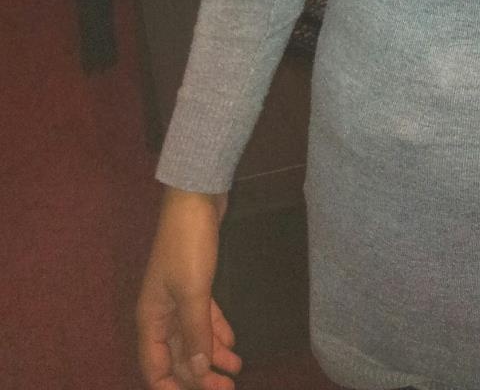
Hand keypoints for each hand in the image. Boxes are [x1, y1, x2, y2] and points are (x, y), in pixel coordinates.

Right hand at [136, 188, 241, 389]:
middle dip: (200, 376)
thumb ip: (195, 334)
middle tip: (228, 389)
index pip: (154, 368)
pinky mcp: (196, 283)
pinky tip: (232, 344)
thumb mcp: (193, 292)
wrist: (197, 198)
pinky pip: (205, 318)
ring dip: (213, 356)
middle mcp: (161, 313)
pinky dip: (217, 332)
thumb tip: (197, 374)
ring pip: (194, 338)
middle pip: (178, 357)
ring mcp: (178, 298)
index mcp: (152, 319)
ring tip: (237, 370)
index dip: (172, 388)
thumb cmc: (188, 245)